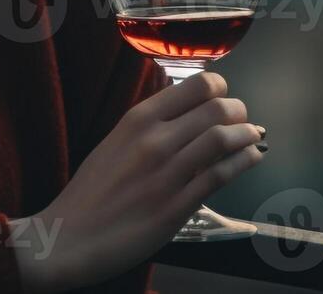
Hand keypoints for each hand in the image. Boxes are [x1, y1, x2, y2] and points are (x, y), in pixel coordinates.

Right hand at [8, 71, 265, 292]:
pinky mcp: (177, 206)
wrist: (69, 237)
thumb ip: (150, 126)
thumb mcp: (115, 142)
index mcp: (138, 119)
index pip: (196, 85)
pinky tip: (251, 158)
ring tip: (253, 135)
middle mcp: (155, 140)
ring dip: (248, 134)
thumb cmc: (90, 192)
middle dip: (239, 110)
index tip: (224, 95)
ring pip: (223, 138)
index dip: (220, 87)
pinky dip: (244, 162)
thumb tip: (186, 111)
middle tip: (242, 117)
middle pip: (217, 108)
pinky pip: (221, 175)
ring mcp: (168, 173)